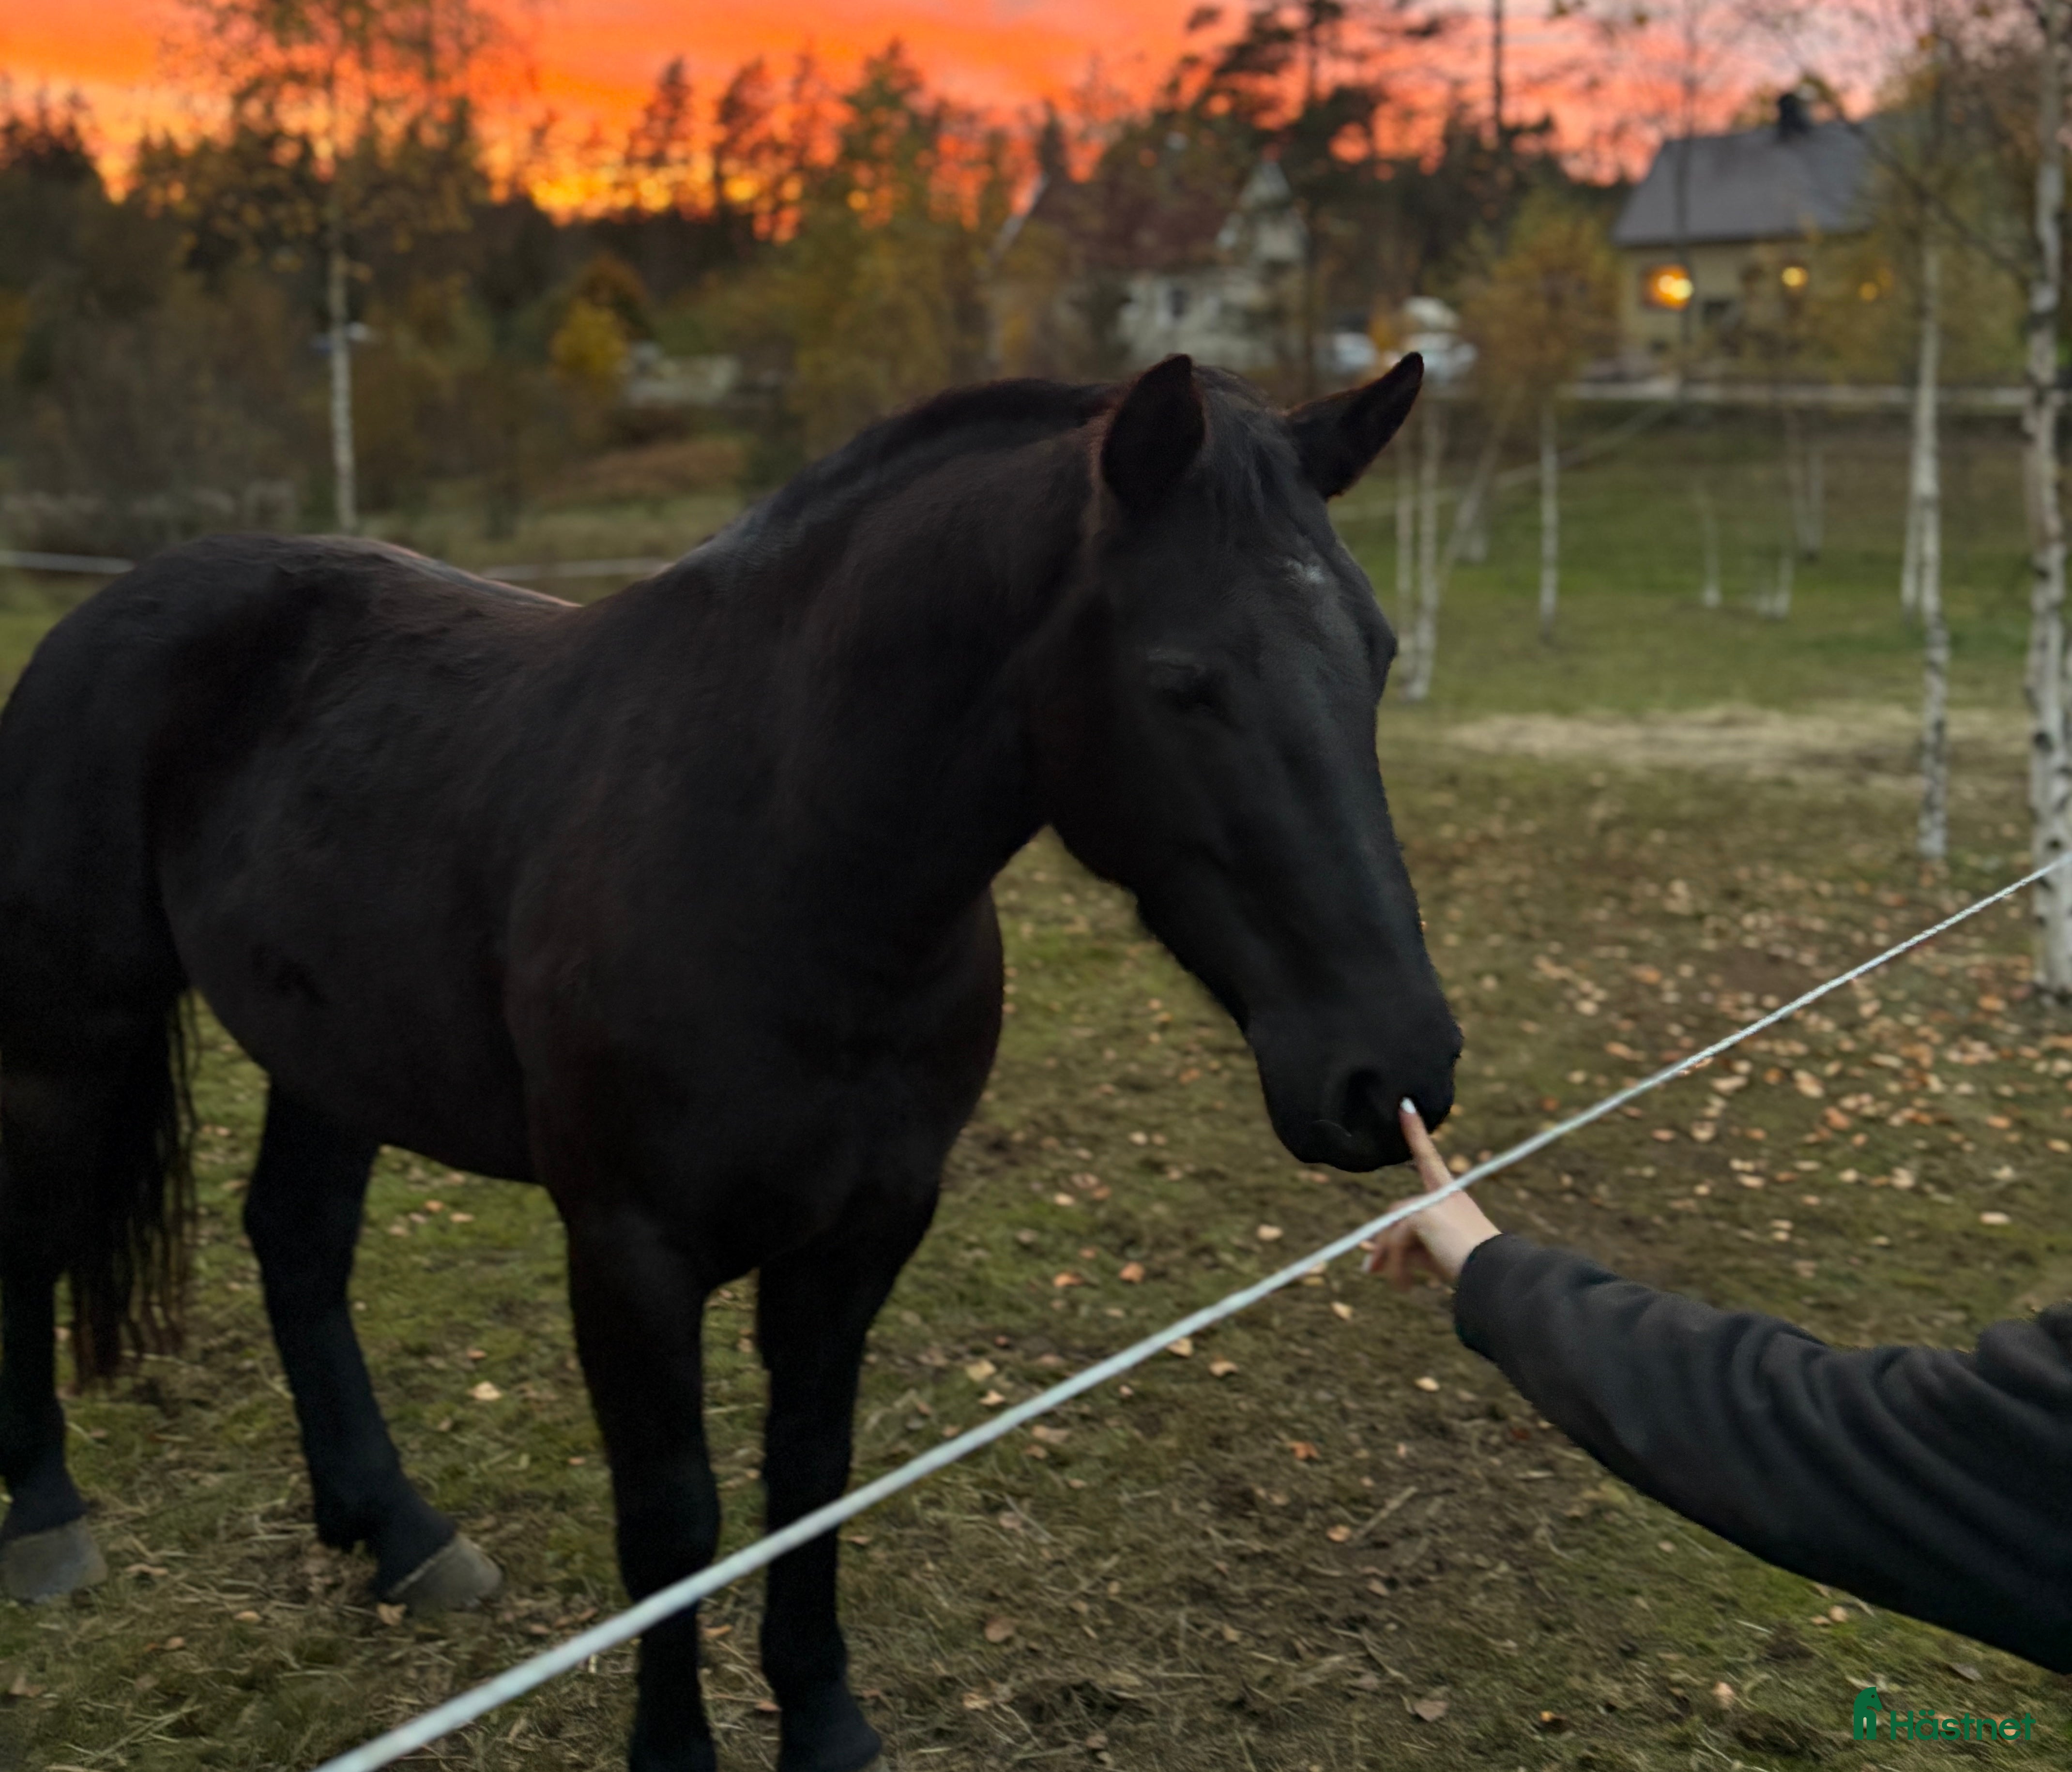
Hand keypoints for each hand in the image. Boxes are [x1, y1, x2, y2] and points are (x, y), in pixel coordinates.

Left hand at [1363, 1100, 1500, 1287]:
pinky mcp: (1424, 1216)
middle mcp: (1444, 1194)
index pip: (1430, 1159)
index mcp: (1452, 1197)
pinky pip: (1396, 1241)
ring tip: (1401, 1285)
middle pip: (1398, 1212)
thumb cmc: (1471, 1267)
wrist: (1494, 1275)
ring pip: (1394, 1228)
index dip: (1417, 1133)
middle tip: (1370, 1270)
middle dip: (1383, 1242)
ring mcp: (1434, 1202)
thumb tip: (1367, 1256)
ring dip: (1390, 1258)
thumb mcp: (1435, 1253)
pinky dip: (1397, 1266)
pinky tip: (1406, 1286)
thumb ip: (1405, 1247)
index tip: (1405, 1106)